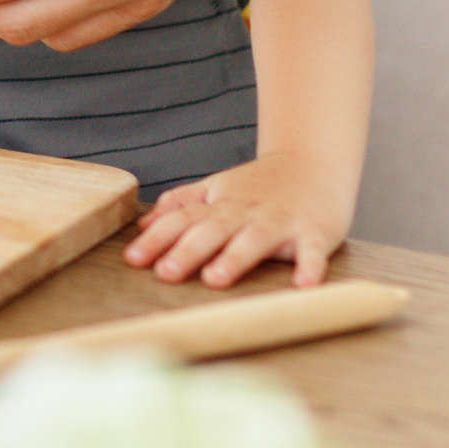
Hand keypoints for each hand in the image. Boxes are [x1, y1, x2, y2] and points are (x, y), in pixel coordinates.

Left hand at [124, 153, 355, 287]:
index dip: (156, 239)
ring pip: (254, 240)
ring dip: (234, 259)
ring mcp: (280, 222)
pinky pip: (313, 252)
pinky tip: (303, 285)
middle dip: (187, 251)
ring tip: (215, 278)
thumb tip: (144, 225)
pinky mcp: (315, 232)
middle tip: (165, 273)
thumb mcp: (216, 188)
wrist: (313, 161)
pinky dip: (310, 267)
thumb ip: (182, 204)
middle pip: (212, 230)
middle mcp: (245, 212)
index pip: (181, 220)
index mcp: (219, 205)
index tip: (133, 259)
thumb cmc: (261, 184)